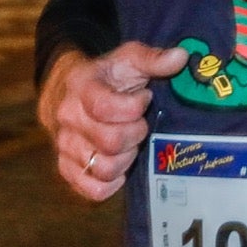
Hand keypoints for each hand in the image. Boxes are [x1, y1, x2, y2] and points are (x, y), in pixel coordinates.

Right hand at [38, 40, 187, 201]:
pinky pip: (92, 189)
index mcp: (81, 88)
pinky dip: (112, 184)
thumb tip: (181, 57)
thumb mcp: (126, 59)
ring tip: (129, 143)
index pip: (105, 107)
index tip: (143, 98)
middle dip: (135, 134)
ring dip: (126, 159)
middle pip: (110, 141)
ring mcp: (65, 146)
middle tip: (139, 123)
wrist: (65, 91)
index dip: (134, 107)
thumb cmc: (105, 77)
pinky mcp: (67, 168)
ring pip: (103, 168)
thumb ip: (151, 58)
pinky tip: (120, 167)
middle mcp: (68, 118)